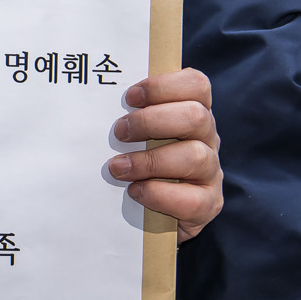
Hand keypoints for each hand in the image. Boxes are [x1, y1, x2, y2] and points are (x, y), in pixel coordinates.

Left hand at [107, 68, 223, 241]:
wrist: (151, 215)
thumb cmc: (138, 163)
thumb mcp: (136, 135)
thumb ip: (127, 116)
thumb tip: (89, 103)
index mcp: (193, 112)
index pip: (196, 85)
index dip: (164, 86)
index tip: (130, 97)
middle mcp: (208, 138)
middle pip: (196, 117)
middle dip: (151, 121)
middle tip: (119, 132)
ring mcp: (211, 172)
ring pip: (194, 156)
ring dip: (150, 161)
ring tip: (118, 167)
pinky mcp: (208, 204)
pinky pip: (192, 200)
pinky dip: (159, 194)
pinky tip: (135, 192)